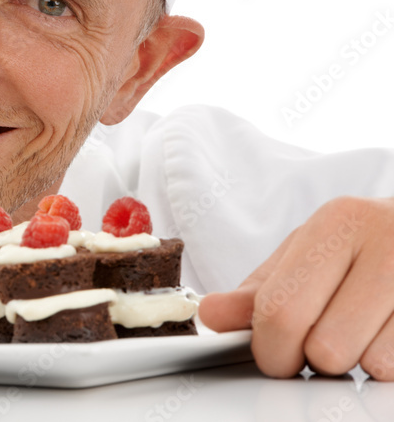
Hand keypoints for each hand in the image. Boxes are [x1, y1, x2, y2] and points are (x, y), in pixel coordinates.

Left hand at [200, 196, 393, 380]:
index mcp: (338, 223)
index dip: (270, 349)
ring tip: (360, 331)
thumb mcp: (306, 255)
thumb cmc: (363, 245)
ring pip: (371, 364)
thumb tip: (210, 314)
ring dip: (357, 362)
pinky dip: (388, 363)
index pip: (281, 309)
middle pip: (324, 346)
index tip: (273, 354)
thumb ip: (258, 289)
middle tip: (316, 347)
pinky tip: (387, 334)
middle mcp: (388, 242)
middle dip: (310, 361)